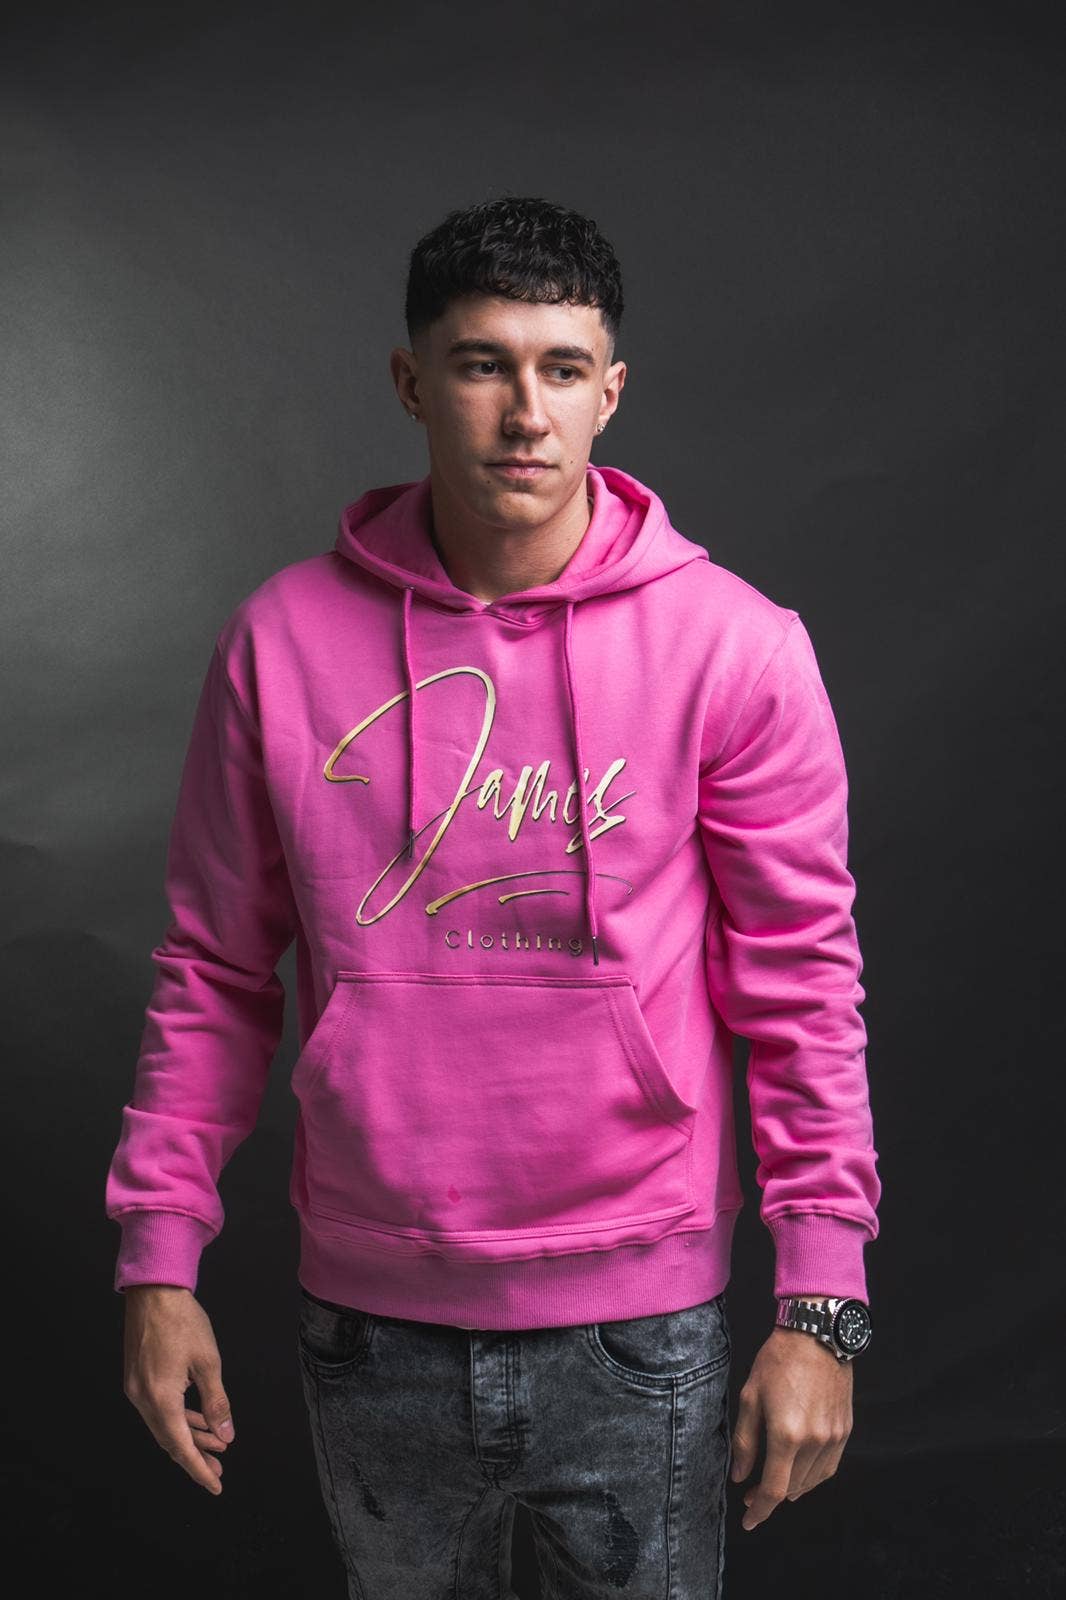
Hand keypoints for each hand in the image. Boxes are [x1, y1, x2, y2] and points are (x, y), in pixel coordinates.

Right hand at [122, 1285, 235, 1495]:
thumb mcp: (208, 1362)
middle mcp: (142, 1399)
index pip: (181, 1446)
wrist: (153, 1291)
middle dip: (195, 1456)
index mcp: (160, 1398)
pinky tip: (197, 1419)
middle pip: (170, 1440)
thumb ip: (217, 1403)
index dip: (199, 1469)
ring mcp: (136, 1388)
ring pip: (164, 1424)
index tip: (215, 1485)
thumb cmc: (182, 1320)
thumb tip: (225, 1434)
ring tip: (214, 1445)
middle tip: (219, 1469)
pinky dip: (178, 1417)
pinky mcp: (136, 1377)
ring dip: (189, 1435)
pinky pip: (158, 1408)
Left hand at [730, 1327, 852, 1529]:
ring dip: (792, 1488)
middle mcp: (814, 1442)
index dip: (759, 1510)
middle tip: (751, 1493)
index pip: (774, 1490)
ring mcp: (833, 1437)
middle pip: (793, 1488)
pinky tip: (798, 1470)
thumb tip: (740, 1475)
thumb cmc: (779, 1361)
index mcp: (787, 1435)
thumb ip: (746, 1441)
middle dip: (770, 1497)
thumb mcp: (751, 1397)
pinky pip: (829, 1467)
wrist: (816, 1335)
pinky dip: (812, 1476)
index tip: (748, 1521)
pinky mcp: (845, 1430)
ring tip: (773, 1483)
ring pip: (812, 1481)